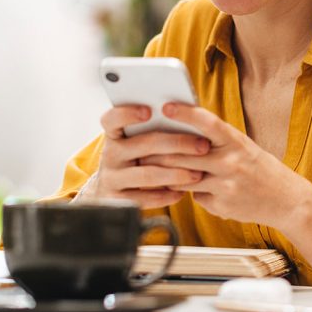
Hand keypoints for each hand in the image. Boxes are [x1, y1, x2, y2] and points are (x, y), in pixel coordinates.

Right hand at [78, 105, 210, 207]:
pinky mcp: (117, 200)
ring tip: (197, 174)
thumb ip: (152, 129)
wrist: (108, 191)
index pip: (112, 119)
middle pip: (144, 145)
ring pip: (147, 174)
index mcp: (114, 134)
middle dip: (177, 144)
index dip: (127, 114)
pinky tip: (181, 193)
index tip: (148, 111)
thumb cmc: (132, 158)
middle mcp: (110, 154)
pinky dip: (166, 196)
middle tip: (202, 146)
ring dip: (175, 174)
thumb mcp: (133, 141)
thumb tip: (186, 116)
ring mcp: (112, 178)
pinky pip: (145, 199)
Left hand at [139, 102, 311, 227]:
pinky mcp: (222, 205)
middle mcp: (231, 162)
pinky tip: (191, 190)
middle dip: (159, 152)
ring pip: (183, 178)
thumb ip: (214, 141)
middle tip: (139, 146)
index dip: (185, 113)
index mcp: (236, 141)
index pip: (208, 123)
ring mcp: (226, 185)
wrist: (286, 199)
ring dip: (165, 174)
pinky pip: (195, 197)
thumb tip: (179, 134)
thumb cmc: (258, 168)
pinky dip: (191, 192)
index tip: (165, 106)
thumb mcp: (241, 146)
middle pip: (185, 154)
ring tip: (148, 167)